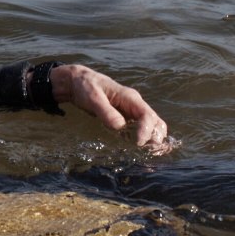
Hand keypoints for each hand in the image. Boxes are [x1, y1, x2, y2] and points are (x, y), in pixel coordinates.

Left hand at [50, 64, 172, 151]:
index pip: (146, 114)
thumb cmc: (86, 87)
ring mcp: (132, 111)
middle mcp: (135, 104)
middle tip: (150, 152)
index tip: (138, 143)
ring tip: (150, 153)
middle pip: (155, 121)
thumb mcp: (93, 98)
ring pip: (151, 125)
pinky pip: (141, 128)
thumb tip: (120, 127)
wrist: (79, 82)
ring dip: (153, 138)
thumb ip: (106, 112)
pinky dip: (145, 138)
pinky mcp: (127, 118)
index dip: (146, 130)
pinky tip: (142, 149)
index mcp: (130, 97)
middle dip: (155, 136)